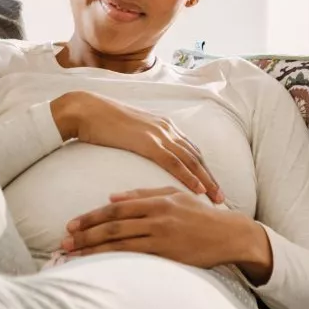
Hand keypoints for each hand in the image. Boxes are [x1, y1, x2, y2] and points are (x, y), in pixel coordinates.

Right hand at [51, 91, 223, 203]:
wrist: (86, 109)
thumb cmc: (101, 122)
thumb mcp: (130, 131)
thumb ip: (143, 141)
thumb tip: (147, 154)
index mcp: (163, 125)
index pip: (190, 150)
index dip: (203, 168)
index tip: (212, 185)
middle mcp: (167, 128)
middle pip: (196, 156)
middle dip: (210, 177)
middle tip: (222, 197)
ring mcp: (159, 134)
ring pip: (191, 160)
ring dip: (206, 180)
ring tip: (216, 198)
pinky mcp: (148, 142)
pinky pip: (174, 162)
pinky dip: (188, 176)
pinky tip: (198, 189)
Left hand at [61, 187, 272, 283]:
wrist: (228, 234)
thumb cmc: (199, 215)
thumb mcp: (173, 196)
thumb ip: (143, 194)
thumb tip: (112, 195)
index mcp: (157, 201)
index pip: (116, 207)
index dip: (92, 216)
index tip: (72, 224)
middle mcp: (157, 217)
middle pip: (113, 224)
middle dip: (86, 234)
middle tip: (64, 241)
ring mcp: (163, 237)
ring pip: (121, 242)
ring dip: (94, 249)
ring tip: (74, 255)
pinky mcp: (169, 255)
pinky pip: (136, 258)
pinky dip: (115, 260)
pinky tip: (100, 265)